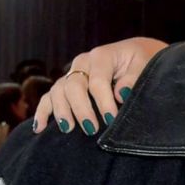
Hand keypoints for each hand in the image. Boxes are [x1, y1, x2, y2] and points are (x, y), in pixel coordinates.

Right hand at [33, 37, 167, 134]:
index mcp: (102, 56)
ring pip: (58, 91)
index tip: (111, 120)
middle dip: (81, 109)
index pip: (98, 81)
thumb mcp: (145, 64)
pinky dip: (42, 112)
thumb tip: (120, 93)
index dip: (104, 102)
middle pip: (73, 86)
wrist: (136, 54)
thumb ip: (134, 77)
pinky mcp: (66, 85)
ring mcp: (72, 74)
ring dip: (61, 111)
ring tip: (68, 129)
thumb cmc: (143, 61)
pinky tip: (39, 128)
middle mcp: (82, 63)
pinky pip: (49, 97)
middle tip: (91, 129)